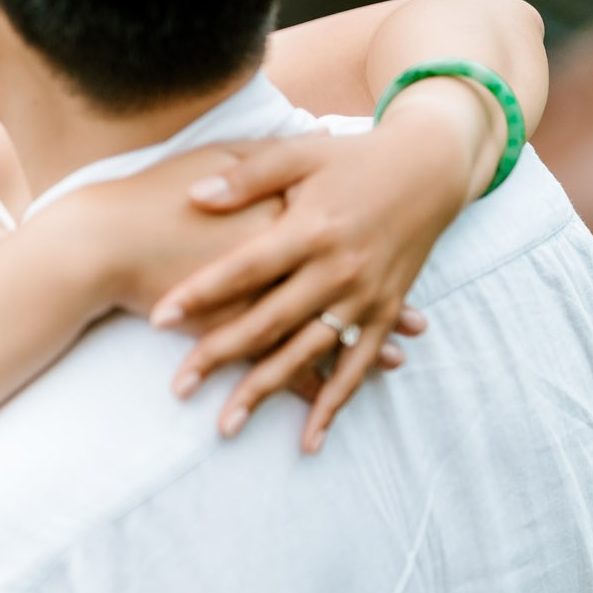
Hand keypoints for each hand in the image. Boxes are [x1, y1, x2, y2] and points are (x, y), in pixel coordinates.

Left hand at [147, 118, 469, 452]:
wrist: (433, 168)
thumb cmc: (354, 156)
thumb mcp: (301, 153)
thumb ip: (248, 177)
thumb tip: (196, 196)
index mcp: (312, 228)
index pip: (246, 268)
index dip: (201, 293)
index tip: (159, 318)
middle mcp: (340, 268)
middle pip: (270, 321)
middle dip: (220, 357)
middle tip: (179, 388)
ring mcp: (366, 297)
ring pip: (308, 354)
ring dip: (268, 391)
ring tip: (227, 424)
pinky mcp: (387, 313)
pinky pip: (358, 367)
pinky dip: (334, 404)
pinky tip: (308, 439)